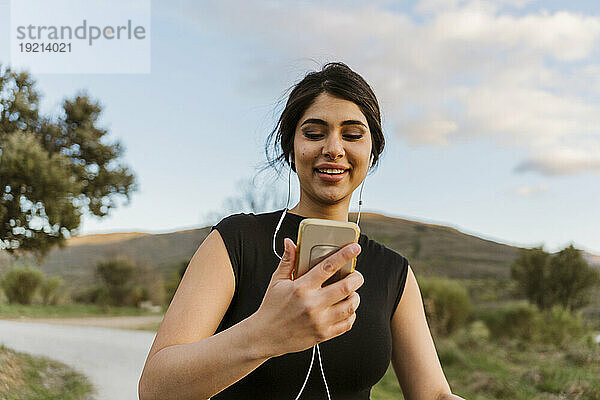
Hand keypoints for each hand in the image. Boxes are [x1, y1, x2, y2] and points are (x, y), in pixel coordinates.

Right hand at [252, 238, 363, 357]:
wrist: (265, 336)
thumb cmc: (271, 307)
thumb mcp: (277, 281)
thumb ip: (287, 261)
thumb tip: (290, 243)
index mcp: (301, 287)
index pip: (328, 267)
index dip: (344, 255)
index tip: (354, 248)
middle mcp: (312, 304)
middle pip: (345, 287)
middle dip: (357, 278)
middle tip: (356, 275)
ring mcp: (319, 321)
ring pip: (350, 306)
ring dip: (356, 296)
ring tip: (352, 292)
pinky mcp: (323, 334)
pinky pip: (347, 324)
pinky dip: (351, 314)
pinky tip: (346, 308)